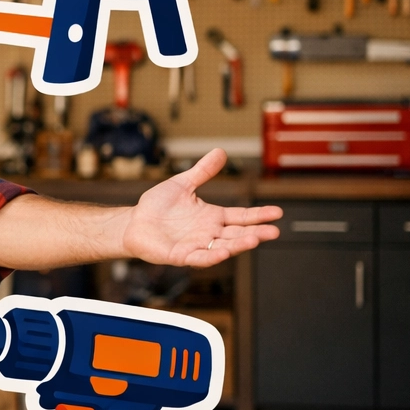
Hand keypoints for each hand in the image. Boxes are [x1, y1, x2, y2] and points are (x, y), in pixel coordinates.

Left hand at [123, 148, 280, 266]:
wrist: (132, 222)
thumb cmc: (157, 206)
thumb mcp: (182, 184)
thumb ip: (202, 171)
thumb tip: (221, 151)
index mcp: (212, 217)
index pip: (241, 217)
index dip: (258, 215)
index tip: (277, 212)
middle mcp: (208, 233)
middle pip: (237, 234)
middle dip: (256, 233)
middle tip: (274, 231)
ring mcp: (196, 245)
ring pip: (223, 247)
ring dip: (239, 245)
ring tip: (254, 240)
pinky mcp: (181, 255)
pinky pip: (200, 257)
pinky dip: (212, 256)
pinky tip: (224, 252)